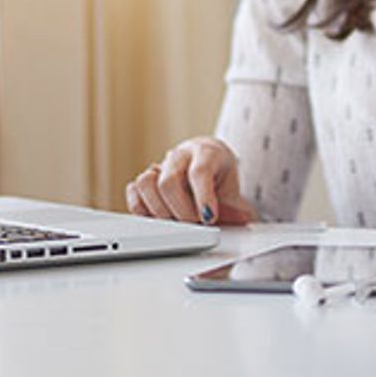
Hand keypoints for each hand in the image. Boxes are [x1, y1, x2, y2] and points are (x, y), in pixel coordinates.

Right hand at [124, 136, 256, 225]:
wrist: (209, 162)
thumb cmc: (220, 175)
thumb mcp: (233, 188)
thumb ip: (235, 206)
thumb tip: (242, 219)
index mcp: (206, 153)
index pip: (199, 171)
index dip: (203, 196)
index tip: (208, 218)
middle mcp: (179, 156)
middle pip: (168, 181)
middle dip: (181, 211)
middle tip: (195, 224)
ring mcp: (160, 165)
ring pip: (145, 183)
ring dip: (159, 210)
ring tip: (176, 223)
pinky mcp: (145, 179)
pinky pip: (133, 190)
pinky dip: (141, 208)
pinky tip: (158, 218)